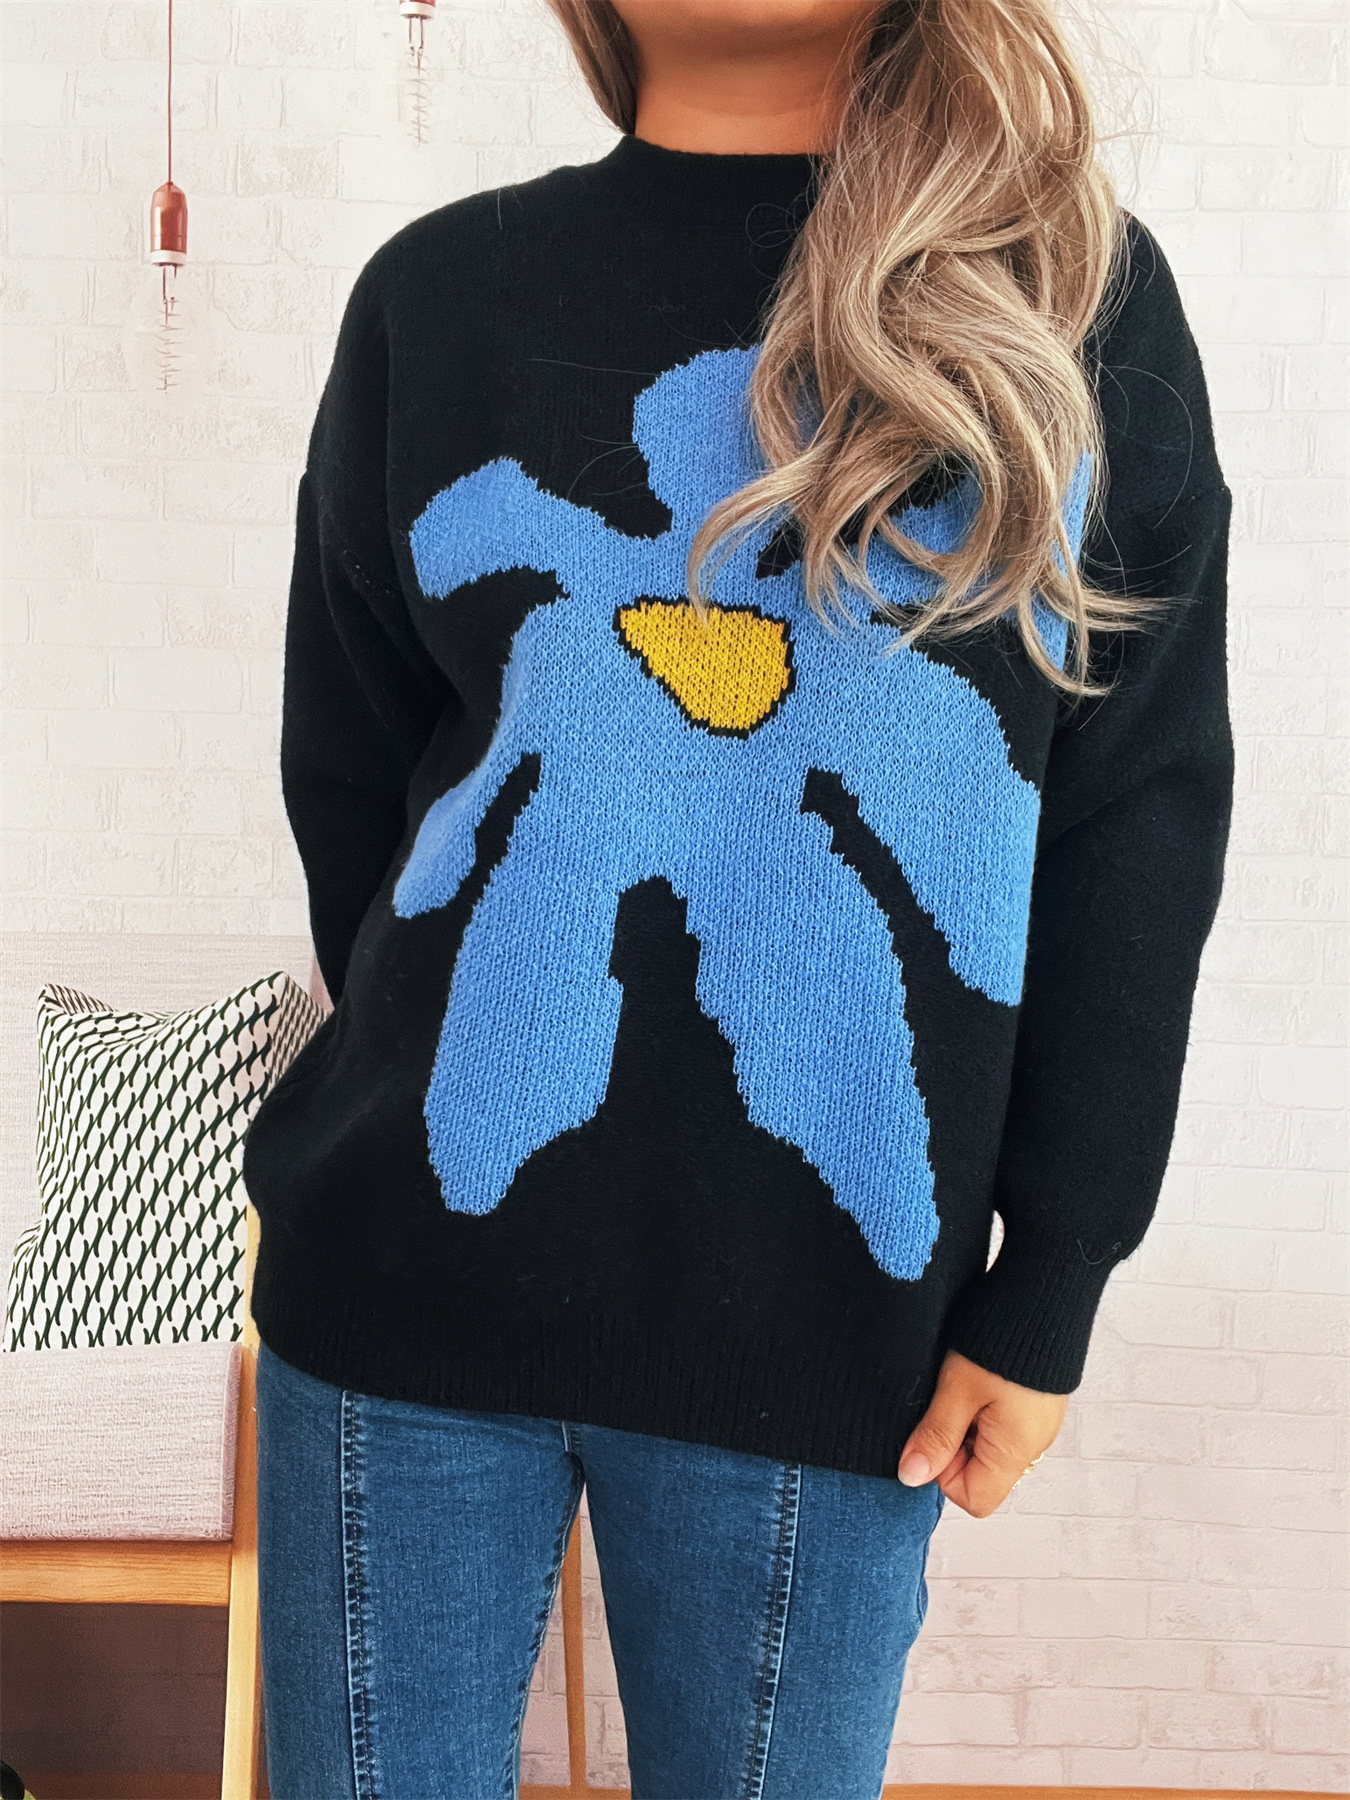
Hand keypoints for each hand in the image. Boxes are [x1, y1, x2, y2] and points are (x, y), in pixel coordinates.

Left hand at [897, 1348, 1067, 1517]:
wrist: (1042, 1296)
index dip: (944, 1472)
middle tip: (949, 1403)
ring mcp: (1037, 1424)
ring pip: (990, 1448)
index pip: (975, 1500)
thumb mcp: (957, 1388)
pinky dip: (984, 1410)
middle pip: (982, 1475)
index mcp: (1015, 1450)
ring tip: (964, 1387)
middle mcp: (1033, 1445)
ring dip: (968, 1426)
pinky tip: (978, 1378)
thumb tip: (911, 1476)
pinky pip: (1003, 1425)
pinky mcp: (1036, 1404)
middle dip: (955, 1447)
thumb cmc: (1001, 1339)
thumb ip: (936, 1436)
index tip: (937, 1431)